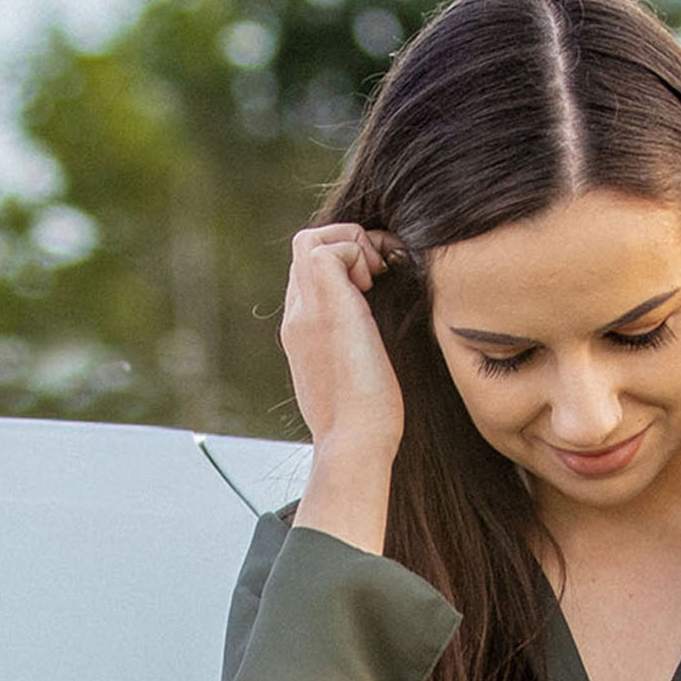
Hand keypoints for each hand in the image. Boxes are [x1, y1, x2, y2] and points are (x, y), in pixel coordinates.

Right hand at [280, 224, 403, 549]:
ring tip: (379, 272)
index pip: (309, 273)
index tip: (378, 281)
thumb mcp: (355, 378)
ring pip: (312, 239)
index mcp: (303, 332)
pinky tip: (377, 280)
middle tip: (383, 270)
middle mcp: (297, 316)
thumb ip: (354, 352)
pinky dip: (357, 251)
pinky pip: (328, 247)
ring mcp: (305, 310)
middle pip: (307, 249)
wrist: (354, 442)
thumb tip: (376, 343)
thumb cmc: (367, 421)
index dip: (345, 262)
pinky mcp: (323, 305)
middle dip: (351, 245)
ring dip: (353, 242)